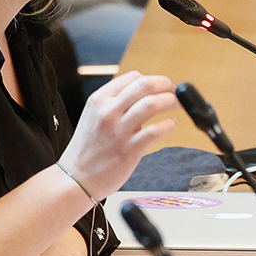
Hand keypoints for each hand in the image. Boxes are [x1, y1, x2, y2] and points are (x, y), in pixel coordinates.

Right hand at [60, 70, 177, 201]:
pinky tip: (172, 124)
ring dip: (171, 101)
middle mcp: (108, 111)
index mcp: (99, 100)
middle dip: (166, 85)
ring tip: (179, 105)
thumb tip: (145, 95)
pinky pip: (154, 131)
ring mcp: (118, 130)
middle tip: (176, 91)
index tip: (164, 86)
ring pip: (152, 104)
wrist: (76, 178)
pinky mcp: (129, 150)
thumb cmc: (87, 149)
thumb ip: (116, 103)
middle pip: (144, 85)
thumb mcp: (94, 116)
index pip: (133, 78)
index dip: (154, 79)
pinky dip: (168, 124)